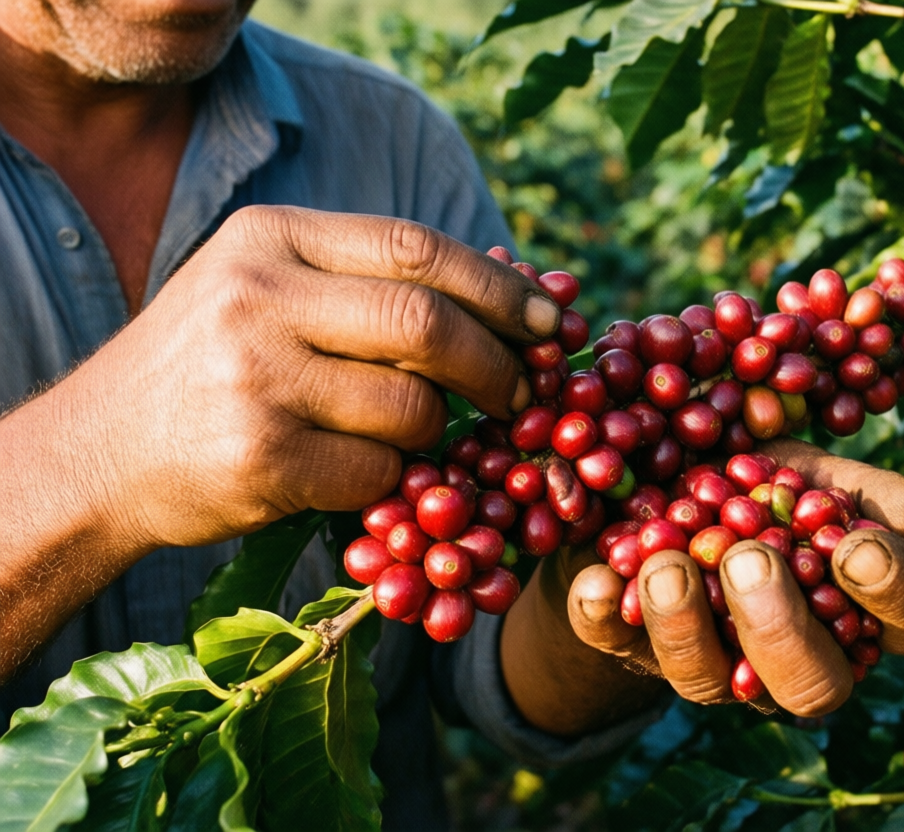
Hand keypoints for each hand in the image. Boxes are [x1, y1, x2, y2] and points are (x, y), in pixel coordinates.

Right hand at [19, 205, 560, 552]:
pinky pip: (380, 471)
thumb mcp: (268, 291)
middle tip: (525, 394)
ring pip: (414, 406)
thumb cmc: (208, 367)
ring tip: (417, 437)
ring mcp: (257, 375)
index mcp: (273, 238)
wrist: (99, 452)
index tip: (552, 321)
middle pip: (428, 323)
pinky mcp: (260, 454)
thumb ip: (366, 285)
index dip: (500, 287)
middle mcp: (261, 295)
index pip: (417, 248)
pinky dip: (396, 480)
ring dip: (439, 433)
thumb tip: (510, 293)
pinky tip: (365, 473)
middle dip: (498, 365)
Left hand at [561, 437, 903, 716]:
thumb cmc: (760, 472)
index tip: (855, 546)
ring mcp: (712, 661)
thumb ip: (864, 488)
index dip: (895, 593)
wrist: (658, 473)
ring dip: (685, 625)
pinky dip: (602, 614)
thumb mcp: (815, 464)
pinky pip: (615, 646)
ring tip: (665, 563)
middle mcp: (794, 653)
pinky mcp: (631, 644)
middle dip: (780, 630)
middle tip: (749, 560)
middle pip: (813, 685)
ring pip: (708, 682)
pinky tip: (594, 581)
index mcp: (860, 603)